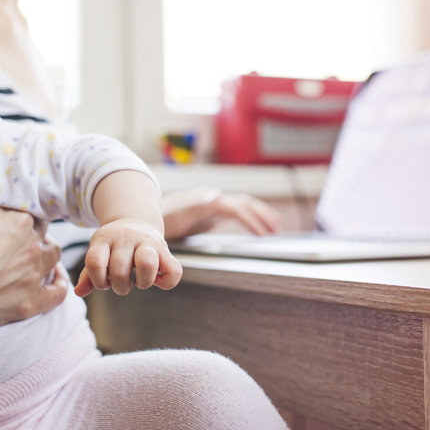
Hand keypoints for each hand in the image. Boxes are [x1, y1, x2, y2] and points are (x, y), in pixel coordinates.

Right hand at [0, 136, 66, 331]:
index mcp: (20, 220)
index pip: (30, 209)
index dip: (19, 211)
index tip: (5, 215)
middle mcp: (33, 247)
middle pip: (41, 233)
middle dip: (29, 232)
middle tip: (8, 235)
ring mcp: (32, 279)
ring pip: (52, 259)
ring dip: (44, 254)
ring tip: (28, 253)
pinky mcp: (26, 306)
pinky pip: (56, 295)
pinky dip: (56, 286)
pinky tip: (50, 280)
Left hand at [74, 219, 182, 296]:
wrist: (137, 221)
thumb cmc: (114, 246)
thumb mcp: (99, 253)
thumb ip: (89, 273)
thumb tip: (79, 292)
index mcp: (105, 238)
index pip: (95, 262)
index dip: (98, 281)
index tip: (105, 282)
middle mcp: (126, 237)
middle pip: (120, 270)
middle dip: (120, 286)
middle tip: (123, 283)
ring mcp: (147, 242)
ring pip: (147, 264)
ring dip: (142, 282)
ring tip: (139, 281)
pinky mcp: (165, 250)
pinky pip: (173, 271)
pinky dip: (165, 283)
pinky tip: (156, 280)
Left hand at [162, 188, 282, 238]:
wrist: (153, 218)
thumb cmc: (164, 217)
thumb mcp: (177, 213)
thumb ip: (196, 204)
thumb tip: (218, 194)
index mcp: (208, 200)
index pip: (237, 207)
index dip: (251, 220)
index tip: (262, 235)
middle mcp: (214, 199)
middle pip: (245, 203)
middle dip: (262, 215)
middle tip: (276, 231)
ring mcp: (215, 205)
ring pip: (245, 205)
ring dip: (261, 214)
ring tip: (276, 228)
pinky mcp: (214, 213)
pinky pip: (238, 213)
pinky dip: (251, 218)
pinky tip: (260, 227)